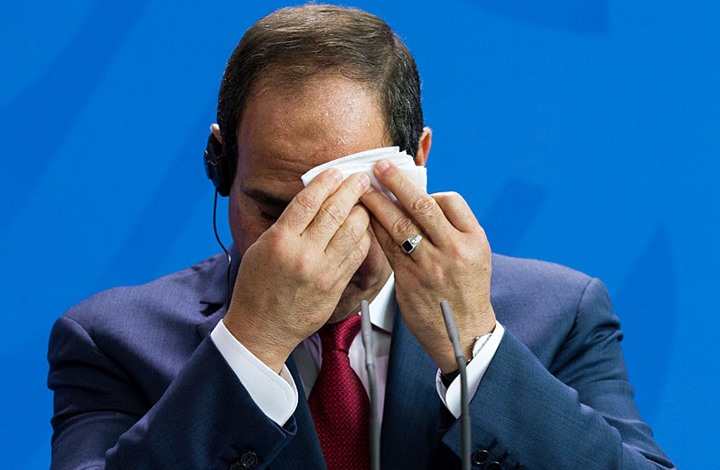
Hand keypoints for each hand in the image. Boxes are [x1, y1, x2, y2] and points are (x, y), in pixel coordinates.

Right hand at [224, 169, 371, 371]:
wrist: (261, 329)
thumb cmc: (256, 289)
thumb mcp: (261, 248)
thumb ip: (287, 225)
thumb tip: (312, 201)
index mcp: (280, 241)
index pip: (308, 201)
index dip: (326, 182)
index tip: (336, 172)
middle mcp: (303, 254)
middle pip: (334, 212)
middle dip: (351, 190)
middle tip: (360, 178)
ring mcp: (322, 271)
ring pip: (352, 232)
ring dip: (362, 212)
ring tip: (365, 201)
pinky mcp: (335, 286)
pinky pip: (356, 255)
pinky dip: (363, 238)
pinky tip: (364, 228)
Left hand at [361, 160, 495, 372]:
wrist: (463, 334)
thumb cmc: (465, 291)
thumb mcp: (474, 257)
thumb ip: (451, 232)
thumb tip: (421, 203)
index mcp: (474, 240)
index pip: (450, 201)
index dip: (429, 191)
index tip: (413, 189)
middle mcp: (454, 250)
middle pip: (421, 207)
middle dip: (397, 183)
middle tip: (379, 166)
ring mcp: (430, 266)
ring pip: (400, 225)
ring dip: (378, 203)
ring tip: (363, 188)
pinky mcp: (409, 281)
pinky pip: (388, 247)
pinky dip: (375, 229)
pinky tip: (364, 218)